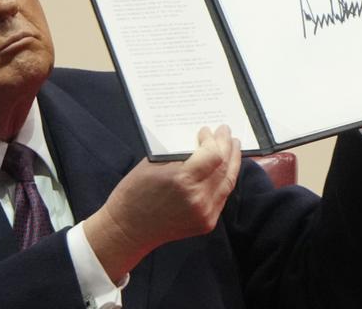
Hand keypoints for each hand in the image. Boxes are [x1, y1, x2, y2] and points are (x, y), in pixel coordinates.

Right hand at [83, 125, 241, 281]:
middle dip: (226, 147)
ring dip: (232, 162)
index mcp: (182, 180)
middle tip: (225, 133)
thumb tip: (198, 141)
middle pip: (224, 167)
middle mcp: (197, 198)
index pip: (213, 155)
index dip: (213, 141)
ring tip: (232, 148)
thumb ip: (178, 154)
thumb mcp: (152, 165)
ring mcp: (204, 213)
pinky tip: (224, 169)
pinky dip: (224, 180)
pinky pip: (222, 196)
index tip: (206, 131)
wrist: (129, 229)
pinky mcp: (207, 223)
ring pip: (228, 182)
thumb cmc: (134, 193)